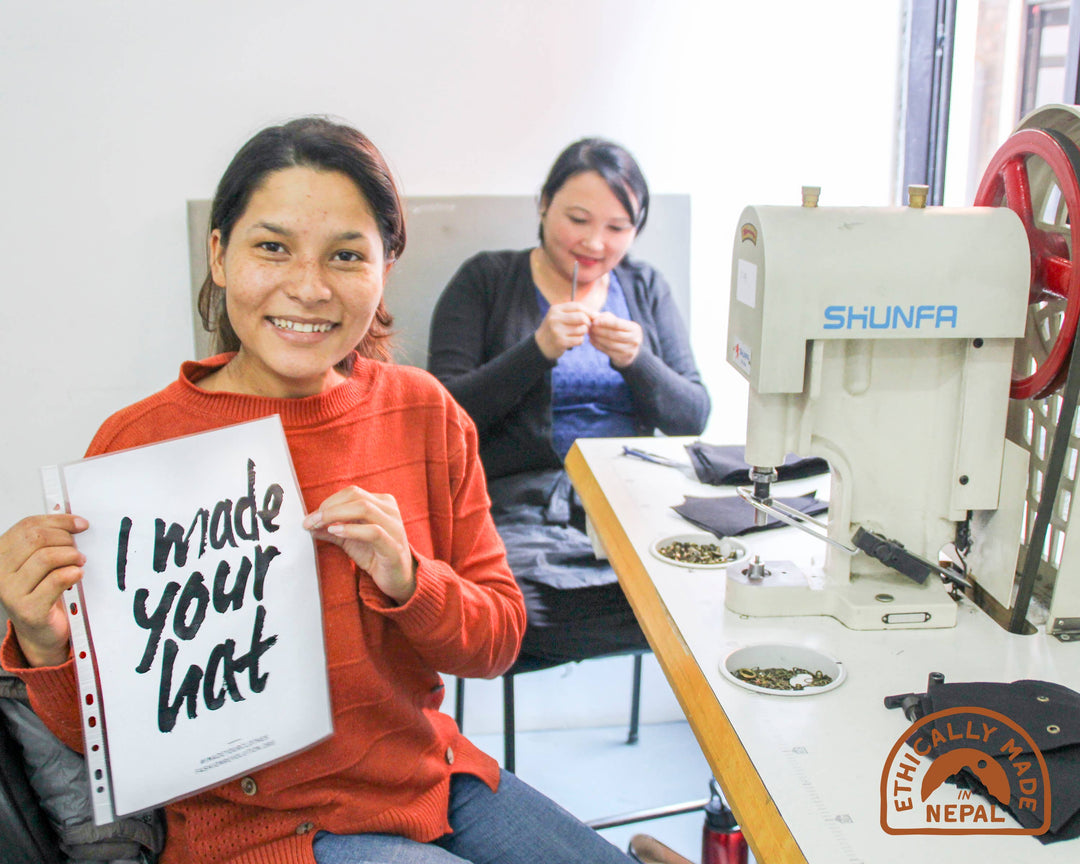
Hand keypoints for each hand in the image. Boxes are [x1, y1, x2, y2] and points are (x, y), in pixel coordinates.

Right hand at [0, 514, 87, 666]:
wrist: (41, 632)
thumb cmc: (43, 593)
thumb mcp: (41, 563)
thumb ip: (49, 541)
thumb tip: (75, 521)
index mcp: (1, 555)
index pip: (28, 525)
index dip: (59, 521)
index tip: (81, 524)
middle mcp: (0, 573)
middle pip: (36, 538)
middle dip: (65, 539)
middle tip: (78, 551)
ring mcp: (10, 592)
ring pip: (46, 557)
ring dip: (71, 556)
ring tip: (79, 563)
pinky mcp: (28, 609)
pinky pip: (56, 580)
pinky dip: (73, 573)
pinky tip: (77, 576)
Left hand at [303, 486, 416, 603]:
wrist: (398, 578)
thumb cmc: (375, 555)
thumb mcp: (349, 540)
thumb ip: (332, 529)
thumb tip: (308, 524)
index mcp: (382, 504)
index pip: (352, 493)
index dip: (329, 501)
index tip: (311, 516)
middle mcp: (390, 511)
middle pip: (356, 496)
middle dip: (329, 507)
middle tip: (310, 521)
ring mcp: (394, 527)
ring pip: (364, 508)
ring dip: (335, 515)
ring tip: (318, 525)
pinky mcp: (394, 547)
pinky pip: (373, 532)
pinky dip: (351, 529)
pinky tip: (335, 532)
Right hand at [534, 302, 592, 359]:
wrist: (541, 345)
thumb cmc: (555, 329)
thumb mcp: (560, 316)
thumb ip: (576, 313)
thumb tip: (597, 314)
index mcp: (555, 309)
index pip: (578, 306)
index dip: (588, 311)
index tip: (593, 317)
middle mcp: (555, 318)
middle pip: (581, 317)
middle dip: (588, 322)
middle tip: (587, 327)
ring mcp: (557, 330)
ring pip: (581, 329)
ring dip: (583, 333)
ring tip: (578, 334)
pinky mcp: (560, 342)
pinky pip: (579, 340)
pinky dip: (580, 340)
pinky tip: (574, 341)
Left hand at [589, 312, 642, 367]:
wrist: (631, 350)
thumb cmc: (622, 332)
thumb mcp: (618, 323)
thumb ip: (606, 318)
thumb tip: (593, 315)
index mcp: (634, 328)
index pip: (618, 324)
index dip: (605, 322)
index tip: (594, 321)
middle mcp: (635, 339)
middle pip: (613, 334)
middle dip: (599, 330)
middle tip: (590, 328)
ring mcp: (630, 350)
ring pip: (610, 344)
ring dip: (597, 338)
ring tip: (590, 334)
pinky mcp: (623, 358)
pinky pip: (607, 351)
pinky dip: (598, 345)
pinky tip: (592, 341)